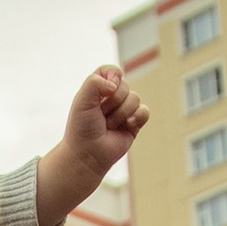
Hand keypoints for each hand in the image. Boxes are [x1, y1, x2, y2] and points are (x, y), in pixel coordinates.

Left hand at [35, 64, 147, 225]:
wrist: (88, 154)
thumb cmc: (81, 128)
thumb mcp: (82, 100)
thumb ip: (95, 82)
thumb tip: (116, 84)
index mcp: (98, 89)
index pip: (111, 71)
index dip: (112, 75)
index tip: (106, 88)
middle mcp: (112, 98)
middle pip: (125, 85)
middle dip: (113, 101)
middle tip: (101, 115)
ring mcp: (124, 110)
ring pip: (135, 98)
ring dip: (121, 113)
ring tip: (109, 125)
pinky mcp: (134, 123)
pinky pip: (145, 111)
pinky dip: (137, 117)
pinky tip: (127, 125)